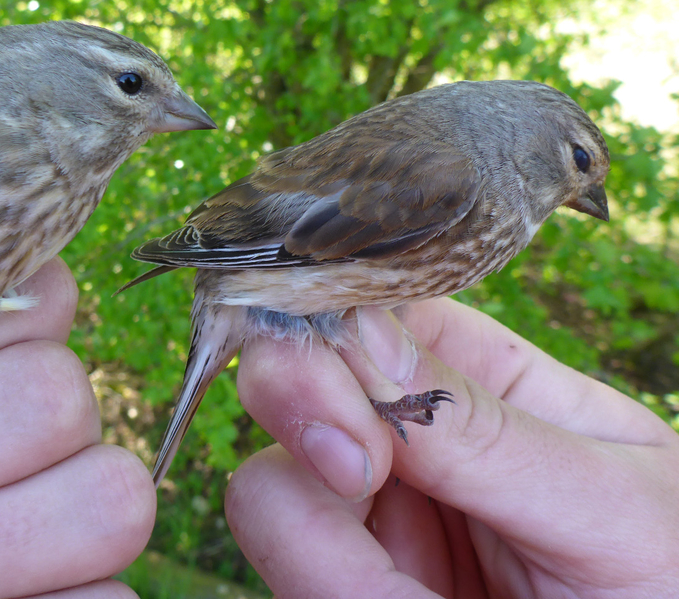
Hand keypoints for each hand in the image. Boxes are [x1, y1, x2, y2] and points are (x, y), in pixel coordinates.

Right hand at [225, 298, 678, 596]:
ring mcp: (378, 519)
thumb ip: (485, 429)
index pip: (379, 310)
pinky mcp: (348, 585)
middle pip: (293, 379)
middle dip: (297, 404)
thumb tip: (361, 330)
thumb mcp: (609, 505)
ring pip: (271, 484)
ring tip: (404, 595)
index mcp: (488, 385)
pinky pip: (294, 567)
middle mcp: (413, 442)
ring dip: (313, 534)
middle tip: (355, 473)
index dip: (339, 320)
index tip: (356, 382)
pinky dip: (323, 582)